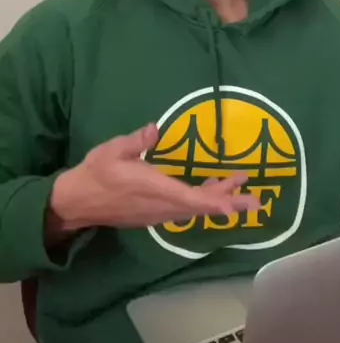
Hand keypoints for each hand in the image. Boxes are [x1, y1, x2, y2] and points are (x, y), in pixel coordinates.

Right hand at [47, 123, 258, 240]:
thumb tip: (154, 129)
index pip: (188, 198)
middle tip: (257, 201)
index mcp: (153, 188)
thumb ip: (135, 142)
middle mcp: (161, 205)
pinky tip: (215, 190)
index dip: (213, 202)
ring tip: (242, 189)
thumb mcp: (111, 151)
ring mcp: (159, 212)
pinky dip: (204, 200)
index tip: (233, 206)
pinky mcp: (155, 213)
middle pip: (200, 206)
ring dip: (219, 198)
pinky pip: (186, 209)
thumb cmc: (95, 173)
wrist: (77, 202)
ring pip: (195, 208)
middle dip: (229, 202)